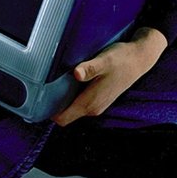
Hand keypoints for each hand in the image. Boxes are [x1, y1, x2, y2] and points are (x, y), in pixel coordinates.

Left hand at [51, 27, 167, 126]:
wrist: (140, 59)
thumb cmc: (122, 59)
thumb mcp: (104, 60)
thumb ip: (90, 68)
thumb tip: (77, 73)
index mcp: (90, 103)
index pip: (62, 119)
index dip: (48, 112)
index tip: (36, 99)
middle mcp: (93, 108)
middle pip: (65, 114)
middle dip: (53, 104)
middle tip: (41, 86)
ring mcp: (97, 104)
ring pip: (72, 108)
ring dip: (63, 99)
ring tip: (53, 81)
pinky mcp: (100, 98)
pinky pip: (79, 102)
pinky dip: (72, 95)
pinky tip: (69, 79)